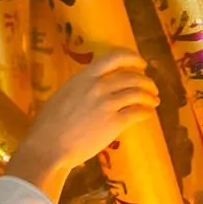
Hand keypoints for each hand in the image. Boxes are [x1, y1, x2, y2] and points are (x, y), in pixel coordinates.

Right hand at [5, 50, 159, 194]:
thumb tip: (92, 85)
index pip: (114, 57)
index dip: (132, 58)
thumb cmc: (48, 124)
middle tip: (151, 87)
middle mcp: (99, 86)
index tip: (141, 64)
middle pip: (132, 76)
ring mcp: (108, 104)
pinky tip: (148, 114)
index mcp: (84, 77)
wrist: (48, 146)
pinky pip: (137, 113)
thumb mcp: (63, 94)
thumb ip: (81, 87)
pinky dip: (146, 112)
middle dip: (146, 81)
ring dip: (150, 96)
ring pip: (138, 93)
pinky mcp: (114, 123)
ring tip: (154, 101)